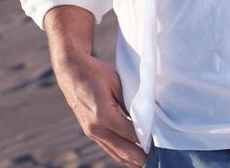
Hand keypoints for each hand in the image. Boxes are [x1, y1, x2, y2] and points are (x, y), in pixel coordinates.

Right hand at [55, 51, 147, 166]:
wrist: (70, 71)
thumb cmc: (94, 73)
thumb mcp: (115, 83)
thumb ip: (128, 103)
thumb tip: (142, 119)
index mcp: (103, 115)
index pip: (130, 134)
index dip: (145, 139)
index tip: (159, 142)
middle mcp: (96, 128)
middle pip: (123, 150)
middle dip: (140, 158)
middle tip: (156, 161)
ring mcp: (91, 132)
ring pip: (114, 152)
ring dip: (130, 159)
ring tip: (144, 162)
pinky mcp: (89, 131)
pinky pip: (107, 147)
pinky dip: (120, 153)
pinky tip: (129, 155)